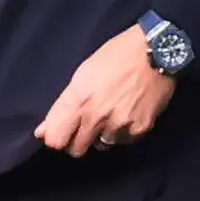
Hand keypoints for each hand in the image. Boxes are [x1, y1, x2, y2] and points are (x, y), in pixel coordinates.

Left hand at [35, 27, 176, 156]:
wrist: (157, 51)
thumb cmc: (117, 56)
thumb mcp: (83, 73)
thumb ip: (62, 106)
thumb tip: (42, 131)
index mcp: (78, 99)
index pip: (56, 140)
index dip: (57, 137)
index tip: (63, 131)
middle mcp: (96, 116)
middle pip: (76, 149)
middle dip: (78, 139)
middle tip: (87, 123)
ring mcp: (119, 124)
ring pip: (101, 145)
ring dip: (102, 135)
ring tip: (113, 112)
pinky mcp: (139, 129)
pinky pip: (124, 141)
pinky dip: (124, 132)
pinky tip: (128, 112)